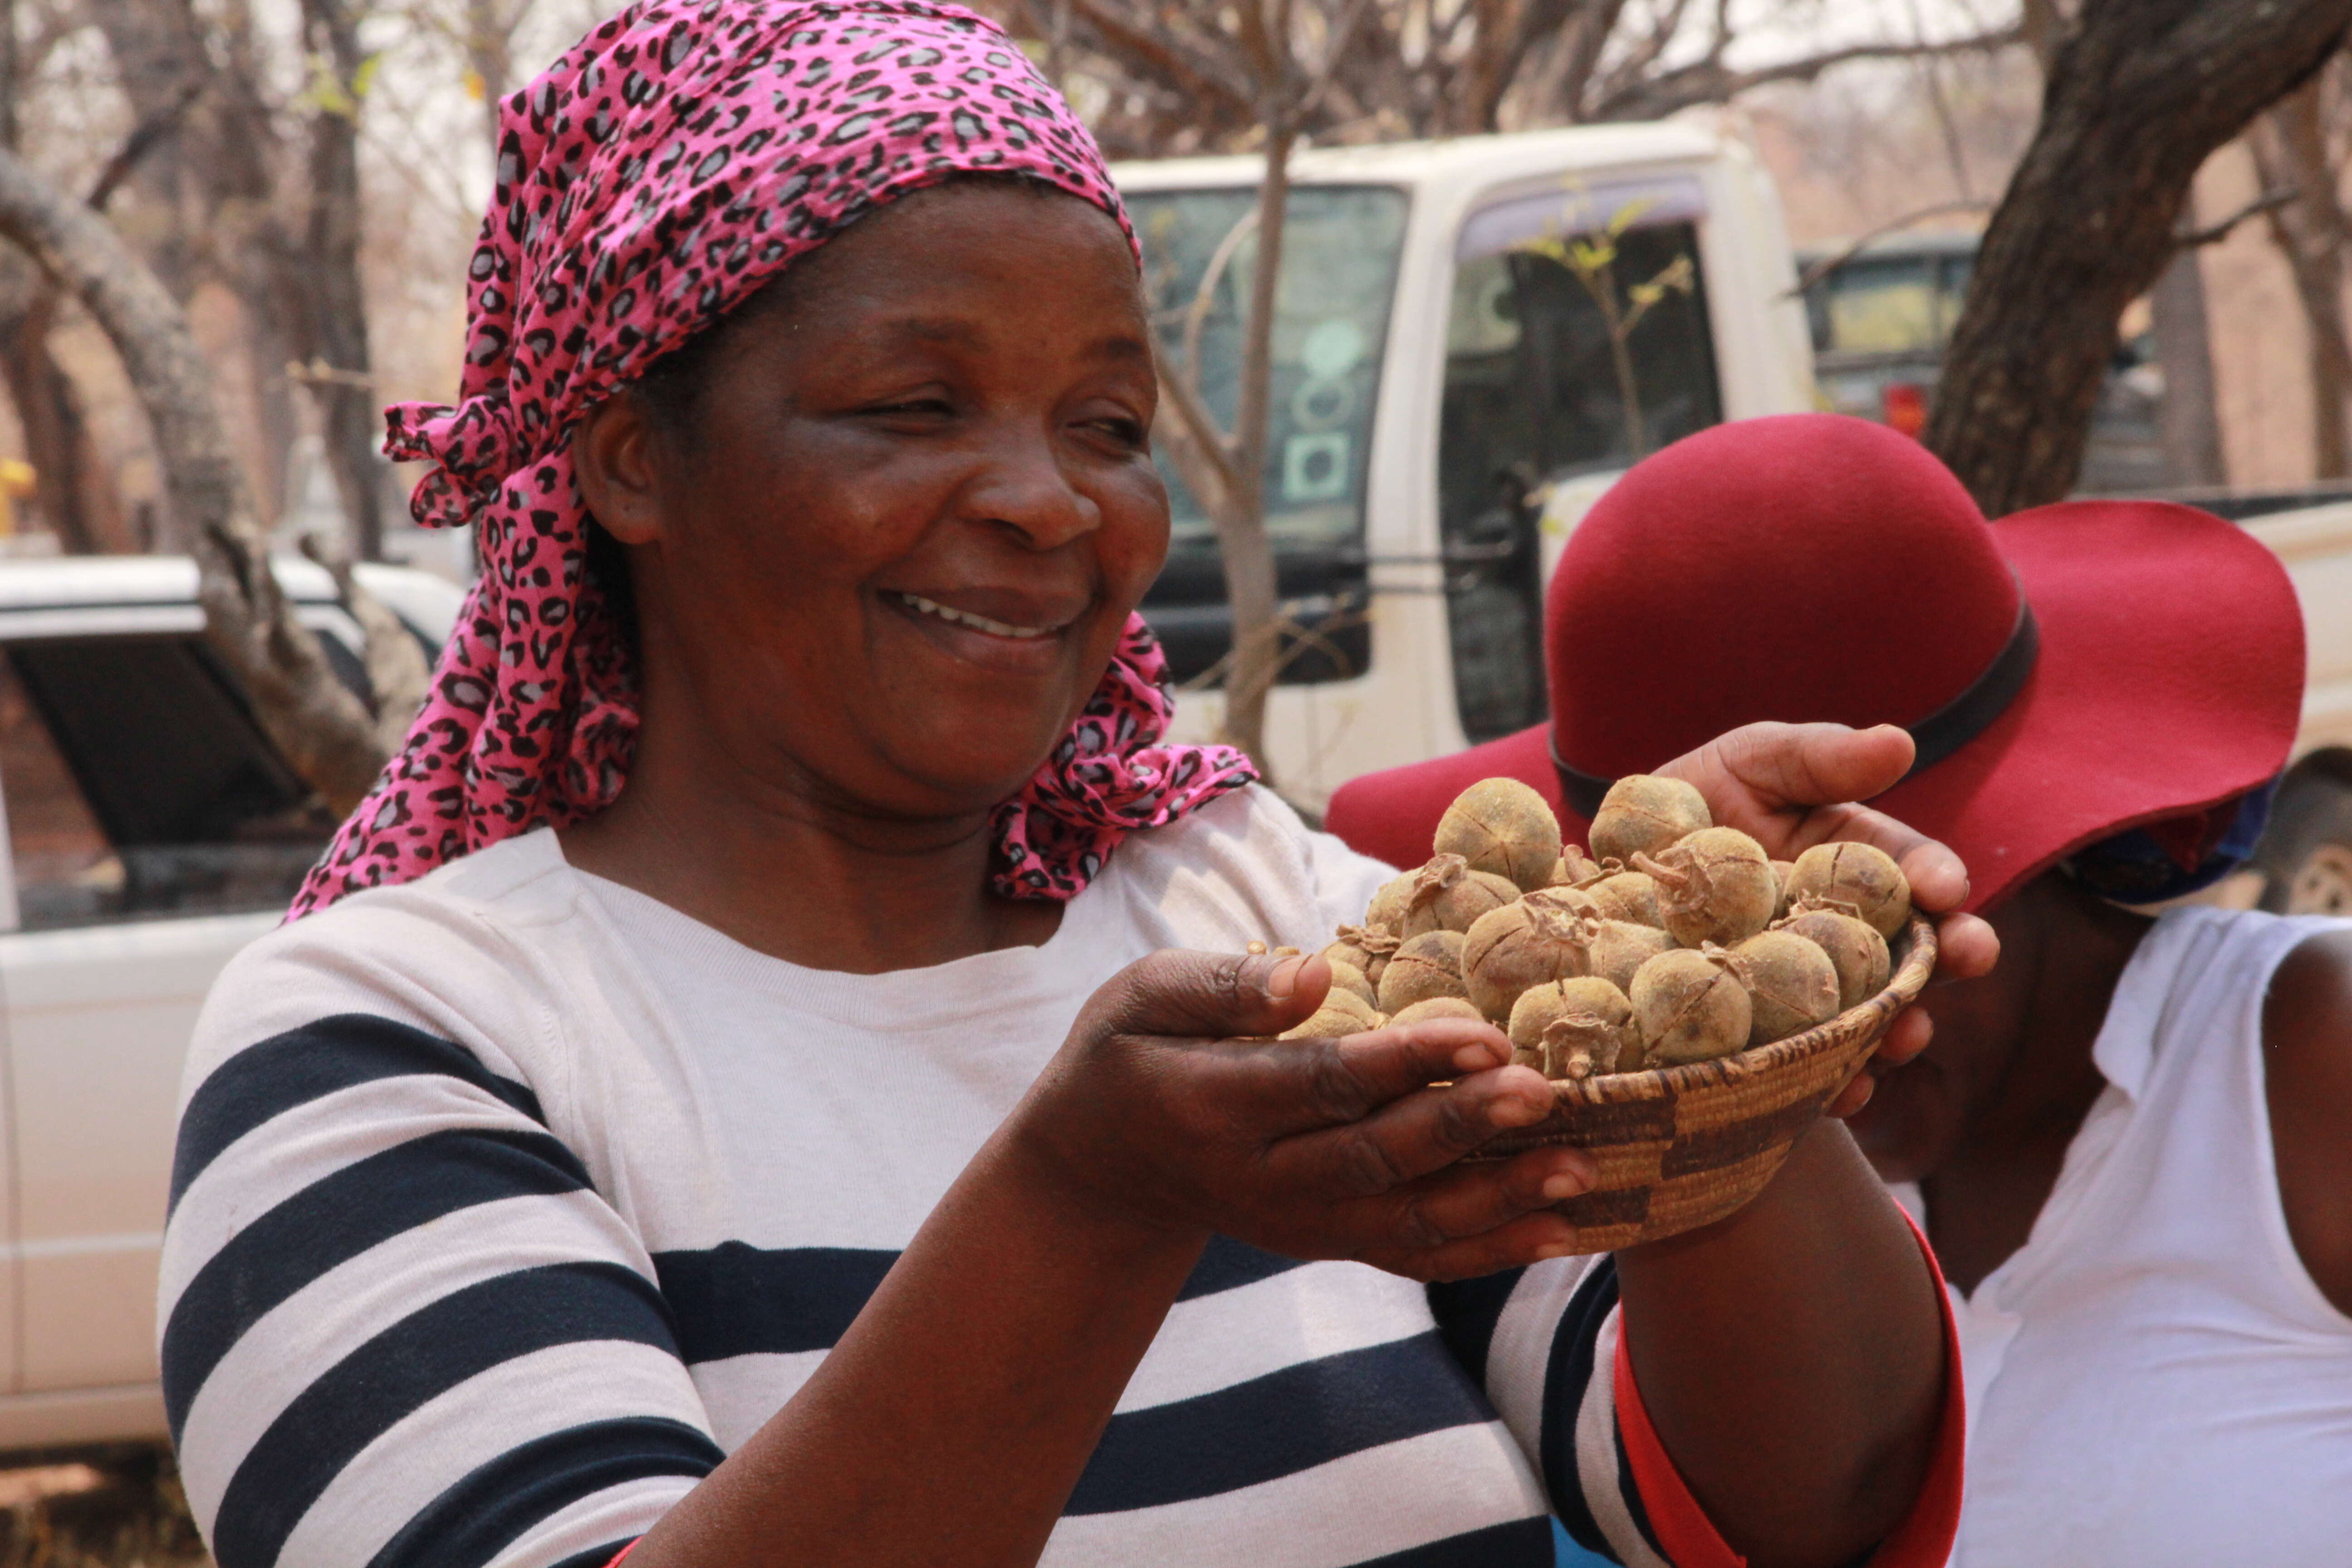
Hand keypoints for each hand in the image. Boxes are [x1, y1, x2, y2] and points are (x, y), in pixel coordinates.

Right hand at [1014, 950, 1599, 1280]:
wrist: (1101, 1163)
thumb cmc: (1130, 1053)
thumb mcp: (1143, 997)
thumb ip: (1224, 986)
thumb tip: (1312, 970)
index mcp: (1211, 1106)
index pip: (1321, 1085)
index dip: (1404, 1065)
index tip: (1481, 1036)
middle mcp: (1258, 1179)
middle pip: (1372, 1160)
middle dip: (1462, 1129)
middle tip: (1543, 1093)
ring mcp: (1294, 1222)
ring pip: (1404, 1223)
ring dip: (1496, 1202)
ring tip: (1579, 1170)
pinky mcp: (1323, 1240)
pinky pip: (1410, 1254)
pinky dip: (1486, 1250)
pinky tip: (1557, 1232)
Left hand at [1655, 720, 1999, 1116]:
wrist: (1617, 863)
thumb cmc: (1697, 799)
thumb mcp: (1752, 762)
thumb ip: (1819, 757)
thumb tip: (1900, 742)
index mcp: (1856, 863)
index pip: (1911, 869)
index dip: (1936, 876)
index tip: (1947, 886)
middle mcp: (1846, 930)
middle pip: (1910, 948)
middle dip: (1945, 955)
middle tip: (1969, 956)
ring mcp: (1809, 985)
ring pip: (1869, 1013)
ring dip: (1895, 1027)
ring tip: (1906, 1035)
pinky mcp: (1765, 1031)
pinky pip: (1805, 1062)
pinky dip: (1828, 1079)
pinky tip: (1840, 1091)